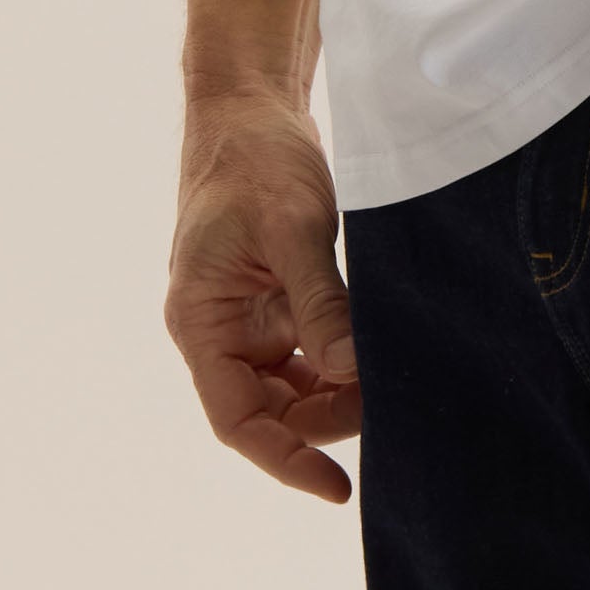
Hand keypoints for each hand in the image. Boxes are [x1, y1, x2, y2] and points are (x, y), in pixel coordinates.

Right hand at [165, 82, 361, 502]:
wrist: (250, 103)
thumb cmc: (256, 157)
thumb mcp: (292, 227)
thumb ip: (320, 300)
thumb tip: (350, 371)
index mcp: (201, 320)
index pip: (238, 419)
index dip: (285, 459)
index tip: (337, 486)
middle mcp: (219, 328)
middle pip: (271, 409)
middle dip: (326, 418)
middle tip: (387, 404)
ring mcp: (247, 314)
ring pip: (294, 383)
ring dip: (338, 389)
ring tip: (389, 378)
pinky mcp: (276, 295)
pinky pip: (309, 348)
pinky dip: (341, 356)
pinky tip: (376, 350)